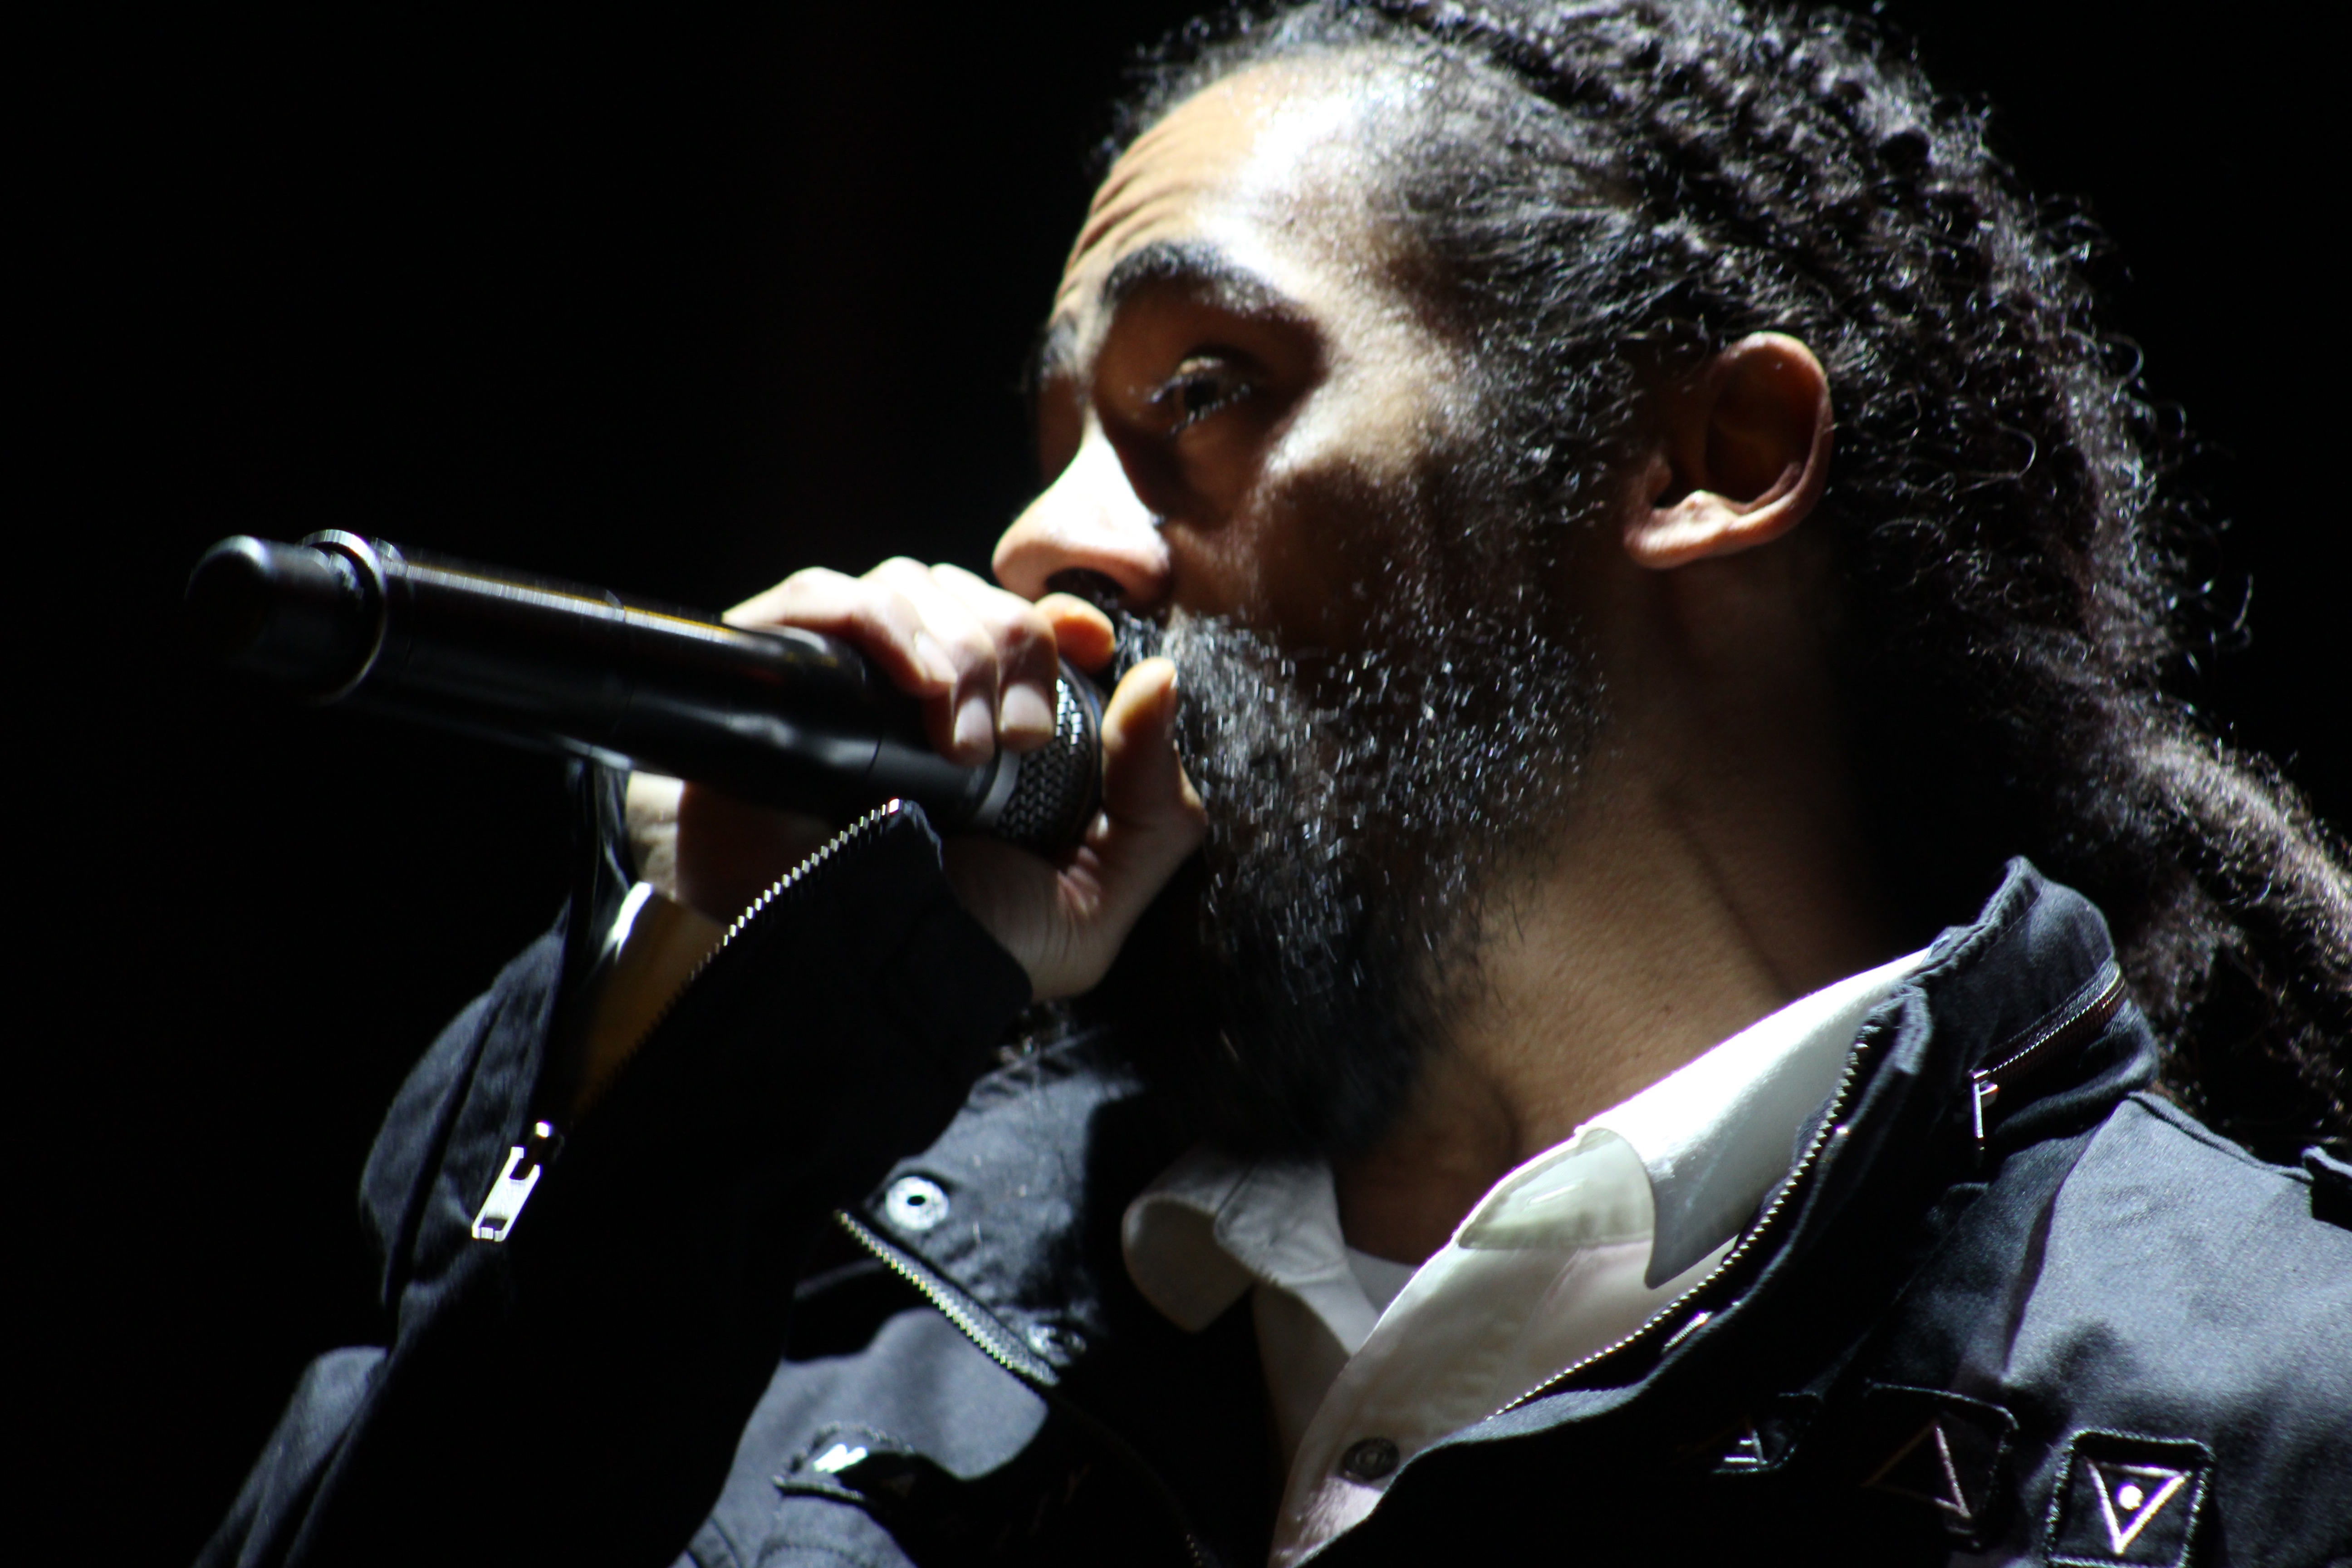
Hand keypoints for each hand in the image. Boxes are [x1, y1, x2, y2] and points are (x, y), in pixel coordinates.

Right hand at [628, 559, 1202, 1000]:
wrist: (848, 983)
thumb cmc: (960, 946)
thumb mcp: (1092, 901)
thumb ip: (1153, 804)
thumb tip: (1161, 679)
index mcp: (987, 726)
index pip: (1023, 617)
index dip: (1060, 617)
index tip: (1090, 648)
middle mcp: (912, 694)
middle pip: (973, 596)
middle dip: (1012, 652)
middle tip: (1013, 744)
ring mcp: (840, 681)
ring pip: (907, 585)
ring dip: (956, 650)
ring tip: (959, 746)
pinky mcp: (773, 679)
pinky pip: (821, 595)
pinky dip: (880, 621)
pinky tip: (913, 685)